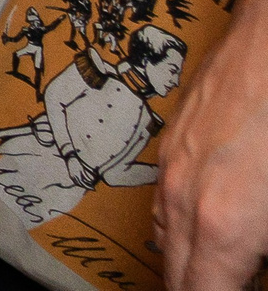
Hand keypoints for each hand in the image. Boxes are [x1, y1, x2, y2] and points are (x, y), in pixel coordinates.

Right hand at [155, 0, 267, 289]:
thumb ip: (266, 245)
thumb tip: (259, 263)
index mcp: (223, 226)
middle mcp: (187, 201)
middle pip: (175, 278)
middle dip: (195, 289)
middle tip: (229, 286)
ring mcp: (176, 169)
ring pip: (164, 244)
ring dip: (186, 269)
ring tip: (218, 276)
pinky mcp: (176, 144)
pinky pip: (165, 207)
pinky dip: (180, 236)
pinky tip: (206, 237)